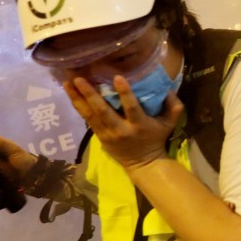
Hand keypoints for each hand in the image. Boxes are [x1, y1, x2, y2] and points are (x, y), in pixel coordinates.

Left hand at [64, 75, 182, 170]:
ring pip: (90, 115)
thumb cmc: (156, 138)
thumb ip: (174, 106)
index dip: (125, 93)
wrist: (144, 163)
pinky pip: (87, 120)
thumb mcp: (170, 124)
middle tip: (79, 79)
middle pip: (103, 112)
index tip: (117, 77)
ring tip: (67, 83)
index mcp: (139, 125)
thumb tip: (168, 88)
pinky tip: (70, 94)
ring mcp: (108, 134)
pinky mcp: (100, 137)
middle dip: (90, 95)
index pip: (132, 108)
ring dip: (77, 99)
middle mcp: (121, 130)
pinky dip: (78, 106)